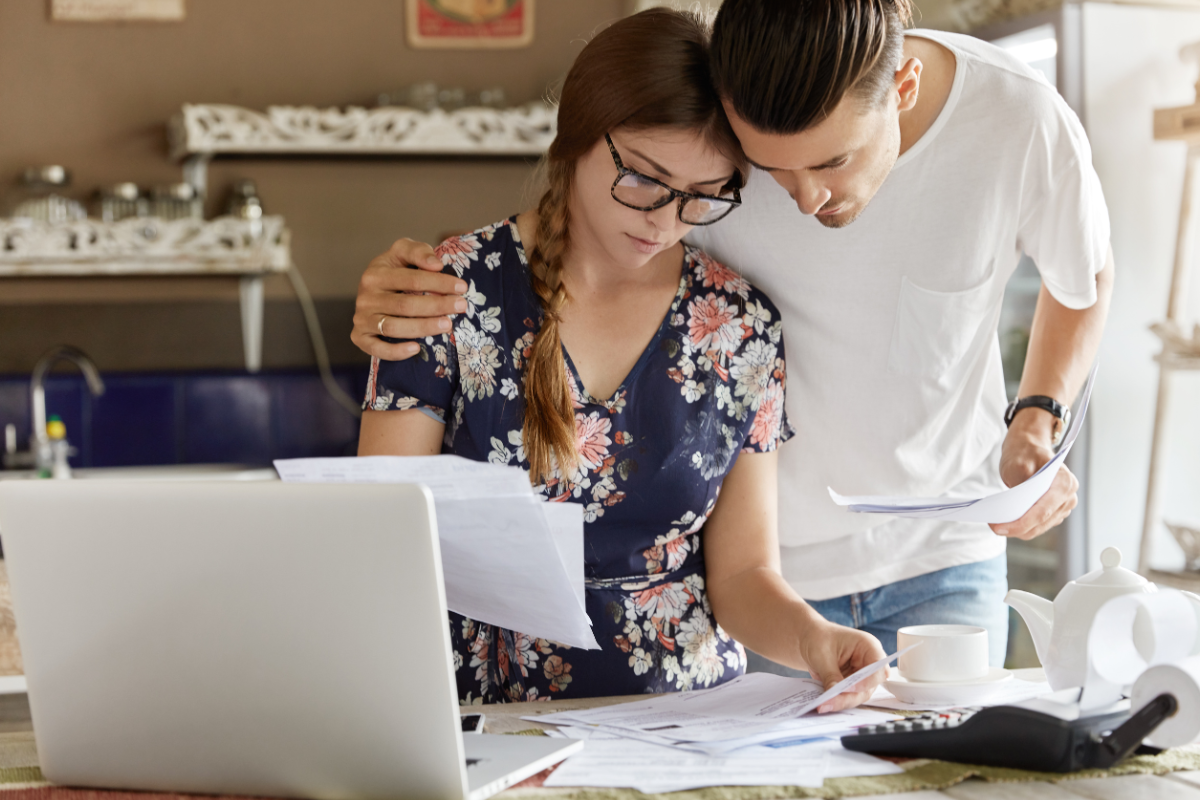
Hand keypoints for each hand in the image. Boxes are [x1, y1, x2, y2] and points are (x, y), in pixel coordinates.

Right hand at [350, 238, 469, 360]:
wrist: (373, 291)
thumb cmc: (394, 271)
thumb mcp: (402, 252)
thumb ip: (418, 251)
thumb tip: (436, 265)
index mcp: (375, 273)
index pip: (412, 279)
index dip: (439, 283)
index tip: (462, 287)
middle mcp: (366, 297)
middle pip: (405, 305)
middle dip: (436, 306)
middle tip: (461, 306)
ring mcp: (362, 318)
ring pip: (393, 327)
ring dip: (423, 327)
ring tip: (447, 325)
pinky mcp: (360, 337)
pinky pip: (376, 348)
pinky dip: (396, 352)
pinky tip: (417, 348)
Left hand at [799, 622, 886, 713]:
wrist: (809, 639)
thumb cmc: (818, 638)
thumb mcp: (822, 655)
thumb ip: (831, 676)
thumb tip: (833, 696)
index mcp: (868, 647)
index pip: (879, 669)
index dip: (866, 682)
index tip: (847, 688)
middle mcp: (869, 663)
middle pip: (868, 687)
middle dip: (848, 697)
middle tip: (828, 702)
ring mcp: (862, 676)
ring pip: (858, 696)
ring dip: (842, 702)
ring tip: (823, 705)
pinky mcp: (852, 686)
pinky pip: (848, 697)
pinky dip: (837, 701)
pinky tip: (824, 704)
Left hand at [990, 408, 1078, 540]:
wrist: (1029, 447)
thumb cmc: (1025, 453)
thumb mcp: (1017, 465)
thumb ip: (1020, 486)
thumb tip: (1015, 510)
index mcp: (1065, 483)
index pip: (1042, 511)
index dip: (1020, 523)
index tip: (999, 527)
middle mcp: (1068, 498)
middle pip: (1041, 522)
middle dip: (1016, 528)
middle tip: (993, 526)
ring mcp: (1063, 507)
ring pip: (1038, 528)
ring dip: (1017, 529)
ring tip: (996, 524)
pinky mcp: (1054, 514)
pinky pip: (1036, 526)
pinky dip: (1021, 526)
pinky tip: (1005, 522)